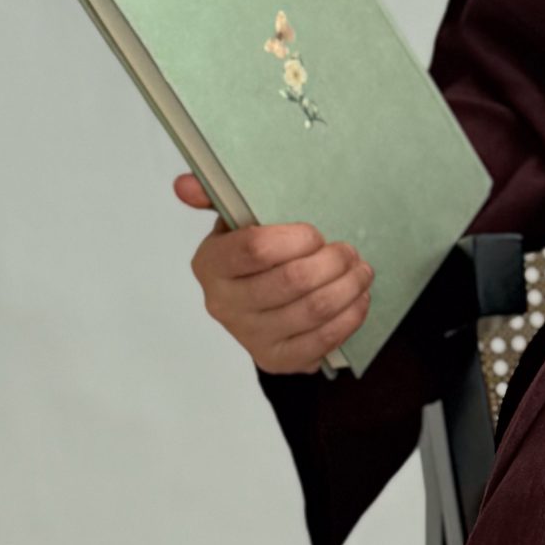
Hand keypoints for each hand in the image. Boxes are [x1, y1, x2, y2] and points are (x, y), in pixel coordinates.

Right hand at [175, 173, 372, 372]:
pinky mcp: (277, 359)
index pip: (255, 249)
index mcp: (210, 264)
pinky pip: (324, 339)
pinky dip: (350, 316)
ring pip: (314, 309)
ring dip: (348, 287)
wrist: (257, 310)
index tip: (316, 234)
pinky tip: (358, 298)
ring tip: (360, 271)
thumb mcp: (234, 223)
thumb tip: (184, 185)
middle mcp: (224, 304)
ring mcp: (250, 336)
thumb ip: (213, 196)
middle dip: (332, 262)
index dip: (296, 240)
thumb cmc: (253, 258)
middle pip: (292, 280)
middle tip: (348, 252)